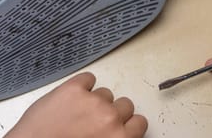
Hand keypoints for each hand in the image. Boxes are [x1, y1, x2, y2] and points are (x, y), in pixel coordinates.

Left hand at [5, 72, 147, 137]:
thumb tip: (118, 134)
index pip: (139, 122)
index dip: (127, 124)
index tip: (119, 126)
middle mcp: (110, 118)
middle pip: (124, 104)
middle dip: (112, 112)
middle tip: (96, 121)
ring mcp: (91, 101)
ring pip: (105, 92)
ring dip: (95, 100)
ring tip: (78, 112)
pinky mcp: (73, 88)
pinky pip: (87, 78)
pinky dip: (82, 85)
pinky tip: (72, 97)